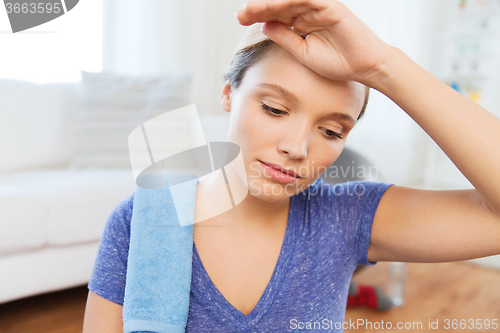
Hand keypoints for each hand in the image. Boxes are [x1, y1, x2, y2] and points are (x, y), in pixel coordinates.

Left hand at [236, 0, 394, 86]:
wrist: (363, 67)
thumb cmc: (336, 62)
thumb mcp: (302, 52)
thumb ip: (284, 38)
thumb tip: (264, 26)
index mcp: (302, 23)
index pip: (276, 16)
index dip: (258, 16)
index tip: (241, 21)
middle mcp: (309, 12)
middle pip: (279, 6)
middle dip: (259, 9)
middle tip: (240, 15)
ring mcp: (319, 8)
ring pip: (290, 1)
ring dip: (269, 4)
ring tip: (250, 9)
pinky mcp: (331, 6)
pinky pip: (306, 0)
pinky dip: (288, 2)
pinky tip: (272, 5)